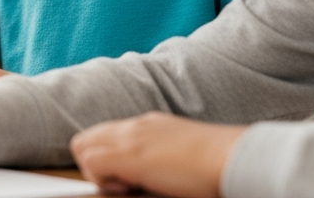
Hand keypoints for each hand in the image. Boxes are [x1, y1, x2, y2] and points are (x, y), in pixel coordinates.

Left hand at [70, 112, 246, 196]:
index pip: (107, 134)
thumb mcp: (182, 149)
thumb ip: (161, 153)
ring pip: (82, 146)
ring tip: (127, 186)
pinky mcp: (128, 156)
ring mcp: (130, 138)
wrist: (231, 156)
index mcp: (148, 124)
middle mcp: (134, 126)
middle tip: (121, 182)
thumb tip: (152, 171)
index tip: (128, 177)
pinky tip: (129, 188)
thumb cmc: (217, 159)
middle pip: (87, 137)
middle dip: (93, 162)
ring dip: (96, 170)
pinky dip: (100, 179)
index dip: (108, 156)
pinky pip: (91, 162)